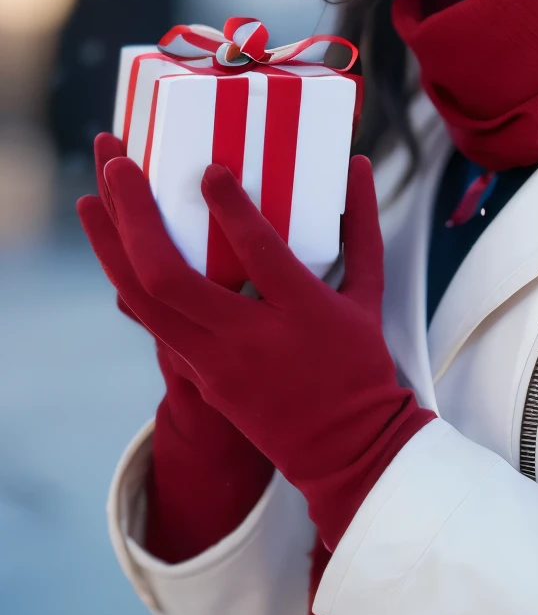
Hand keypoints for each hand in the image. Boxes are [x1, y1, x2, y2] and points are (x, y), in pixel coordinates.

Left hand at [79, 150, 433, 549]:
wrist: (344, 449)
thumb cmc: (360, 365)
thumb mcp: (370, 295)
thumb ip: (363, 226)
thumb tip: (359, 164)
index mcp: (303, 313)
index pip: (260, 254)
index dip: (232, 210)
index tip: (210, 171)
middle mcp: (250, 340)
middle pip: (170, 280)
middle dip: (134, 216)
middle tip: (121, 167)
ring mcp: (216, 364)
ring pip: (144, 302)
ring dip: (110, 246)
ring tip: (90, 199)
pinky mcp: (199, 377)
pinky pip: (153, 323)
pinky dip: (127, 279)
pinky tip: (112, 248)